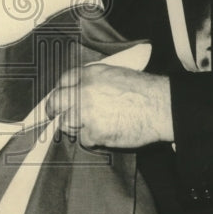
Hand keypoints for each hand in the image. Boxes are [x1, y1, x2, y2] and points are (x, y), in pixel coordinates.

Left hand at [45, 64, 173, 148]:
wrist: (159, 106)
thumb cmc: (142, 90)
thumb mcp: (114, 73)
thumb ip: (93, 80)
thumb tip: (77, 90)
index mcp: (90, 74)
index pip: (63, 81)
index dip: (59, 91)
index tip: (59, 99)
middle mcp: (84, 91)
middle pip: (55, 102)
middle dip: (53, 110)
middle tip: (54, 116)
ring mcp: (87, 112)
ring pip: (66, 123)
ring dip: (75, 127)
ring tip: (89, 127)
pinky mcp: (94, 132)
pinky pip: (84, 139)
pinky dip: (93, 139)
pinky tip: (106, 133)